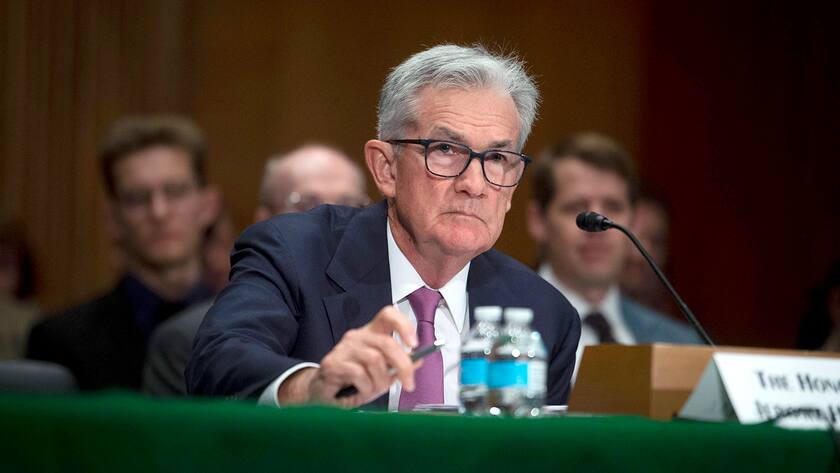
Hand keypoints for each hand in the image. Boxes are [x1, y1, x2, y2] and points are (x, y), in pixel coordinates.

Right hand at [278, 305, 418, 406]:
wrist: (322, 393)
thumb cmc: (353, 381)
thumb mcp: (382, 374)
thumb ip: (398, 365)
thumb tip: (419, 359)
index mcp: (371, 334)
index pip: (388, 315)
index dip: (404, 325)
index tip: (414, 344)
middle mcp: (357, 336)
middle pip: (387, 343)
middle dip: (403, 366)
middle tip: (409, 384)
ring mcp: (344, 348)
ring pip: (375, 360)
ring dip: (380, 381)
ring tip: (373, 389)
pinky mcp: (333, 363)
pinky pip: (359, 374)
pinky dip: (365, 387)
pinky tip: (359, 391)